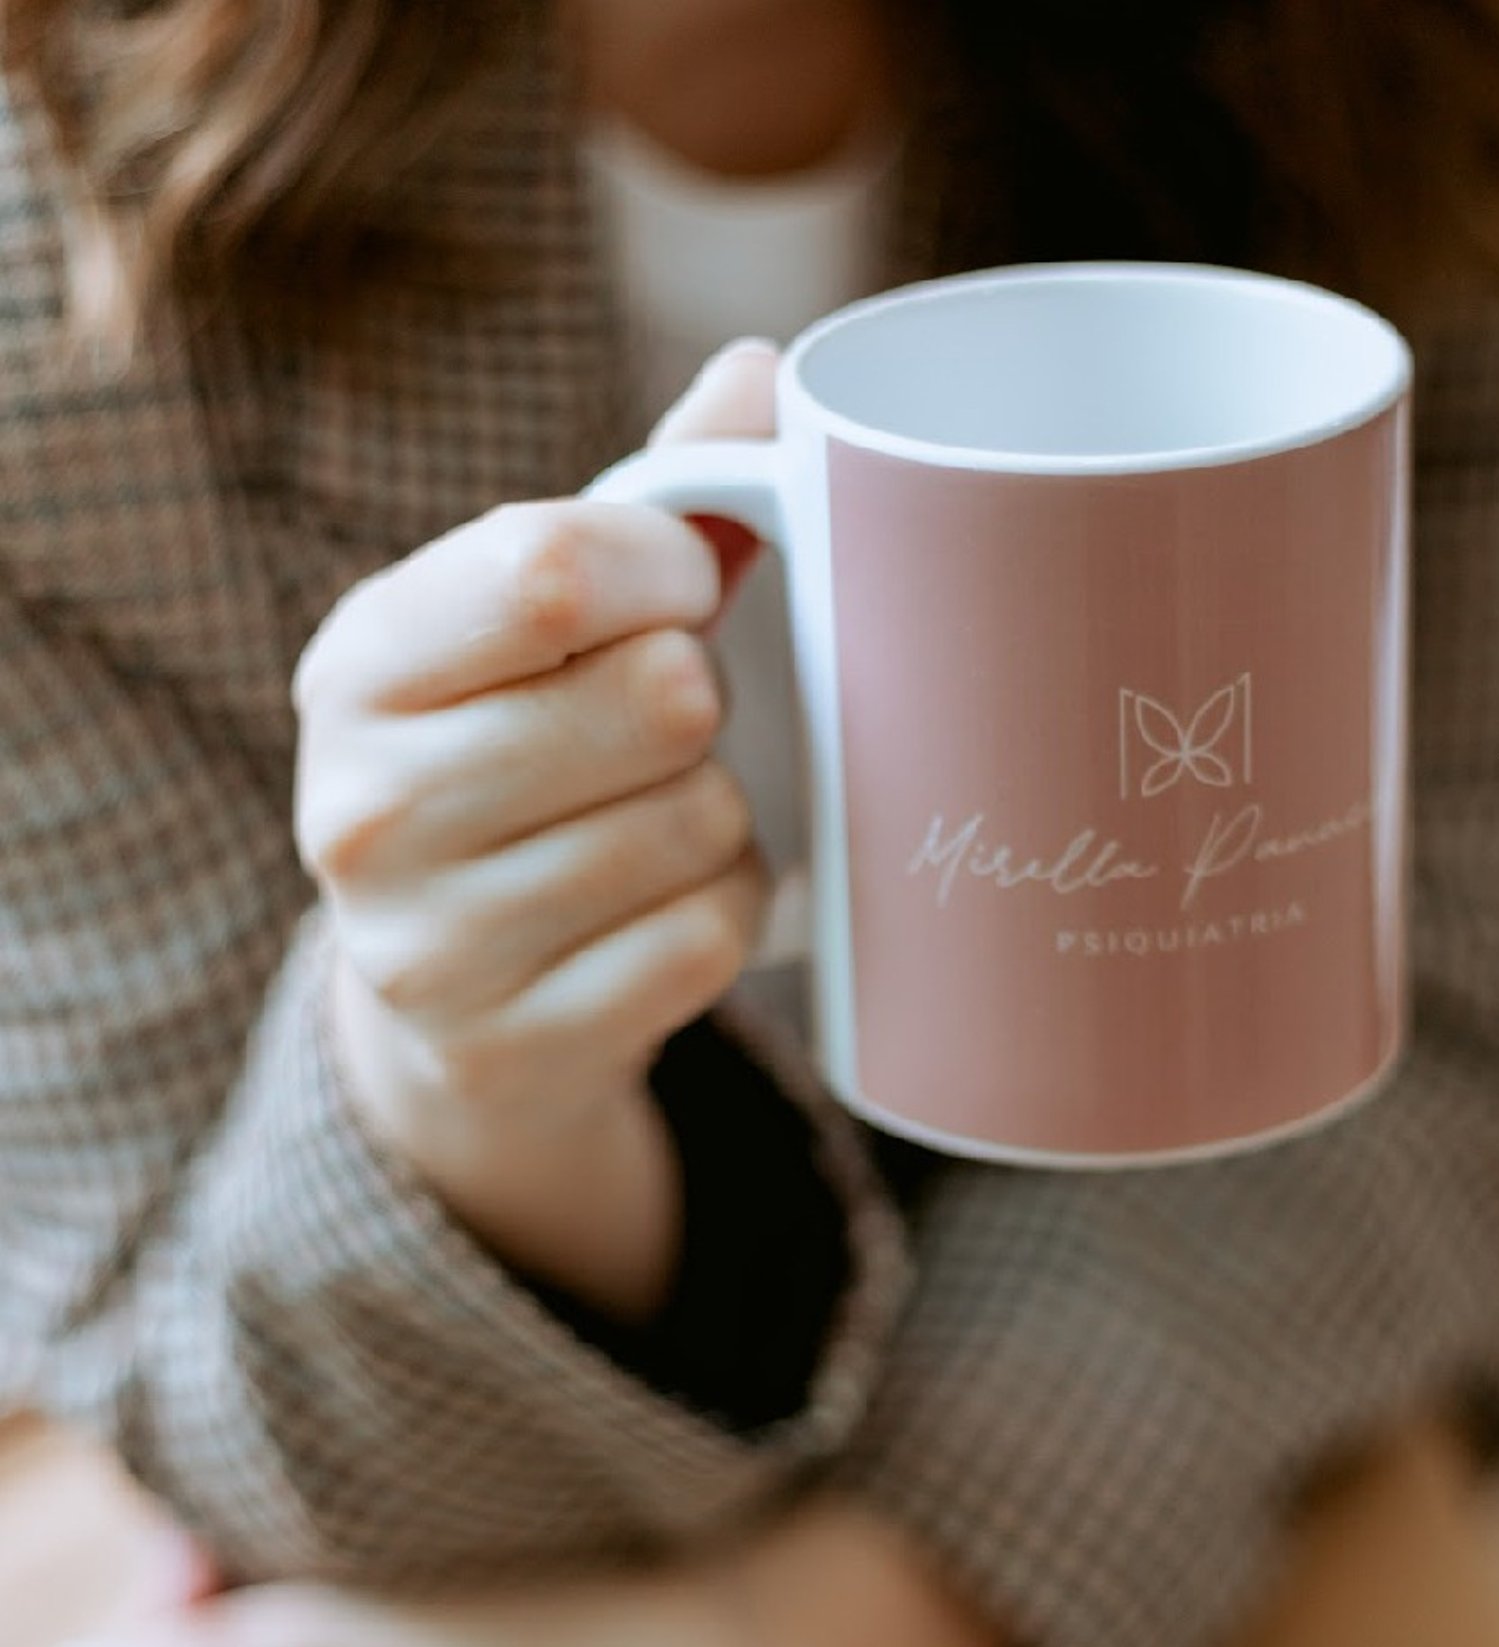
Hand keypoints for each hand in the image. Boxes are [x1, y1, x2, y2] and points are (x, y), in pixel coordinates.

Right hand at [293, 342, 778, 1313]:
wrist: (457, 998)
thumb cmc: (524, 763)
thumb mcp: (543, 629)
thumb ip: (648, 499)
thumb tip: (763, 373)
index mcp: (360, 662)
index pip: (551, 566)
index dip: (671, 566)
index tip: (689, 585)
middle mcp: (363, 806)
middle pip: (657, 698)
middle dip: (702, 702)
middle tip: (665, 725)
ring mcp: (428, 945)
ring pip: (700, 823)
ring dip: (722, 814)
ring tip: (659, 818)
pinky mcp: (511, 1045)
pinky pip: (712, 940)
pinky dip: (729, 912)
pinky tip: (667, 907)